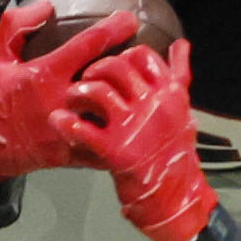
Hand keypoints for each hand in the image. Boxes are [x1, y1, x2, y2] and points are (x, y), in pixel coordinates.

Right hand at [0, 1, 138, 182]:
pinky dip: (115, 136)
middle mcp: (56, 103)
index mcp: (41, 75)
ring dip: (126, 104)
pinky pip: (98, 146)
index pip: (84, 47)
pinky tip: (131, 127)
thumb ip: (17, 26)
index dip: (111, 30)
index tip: (130, 19)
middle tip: (144, 60)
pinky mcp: (64, 156)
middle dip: (128, 70)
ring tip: (142, 93)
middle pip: (106, 83)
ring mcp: (62, 132)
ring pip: (106, 117)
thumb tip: (47, 6)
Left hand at [57, 41, 217, 240]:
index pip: (142, 55)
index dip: (123, 56)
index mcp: (169, 92)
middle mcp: (153, 104)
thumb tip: (181, 45)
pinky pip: (84, 130)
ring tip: (73, 99)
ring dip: (80, 91)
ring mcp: (134, 126)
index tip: (115, 66)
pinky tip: (58, 120)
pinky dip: (67, 123)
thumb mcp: (182, 108)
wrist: (175, 195)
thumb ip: (178, 74)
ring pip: (99, 91)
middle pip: (117, 67)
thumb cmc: (175, 149)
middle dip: (97, 69)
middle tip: (87, 80)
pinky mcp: (116, 150)